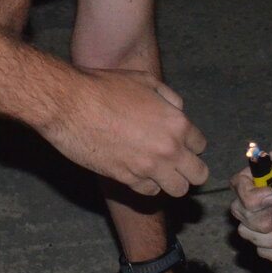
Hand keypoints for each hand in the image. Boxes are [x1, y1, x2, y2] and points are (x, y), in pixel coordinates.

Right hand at [42, 69, 208, 196]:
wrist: (70, 105)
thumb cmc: (104, 87)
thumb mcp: (144, 80)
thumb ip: (168, 97)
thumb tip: (178, 110)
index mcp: (176, 123)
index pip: (200, 146)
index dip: (190, 144)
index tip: (178, 143)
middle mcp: (168, 149)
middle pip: (198, 175)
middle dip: (190, 169)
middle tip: (175, 163)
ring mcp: (148, 167)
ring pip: (178, 190)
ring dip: (171, 181)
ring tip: (158, 171)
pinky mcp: (126, 179)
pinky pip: (149, 192)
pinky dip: (147, 185)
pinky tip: (138, 171)